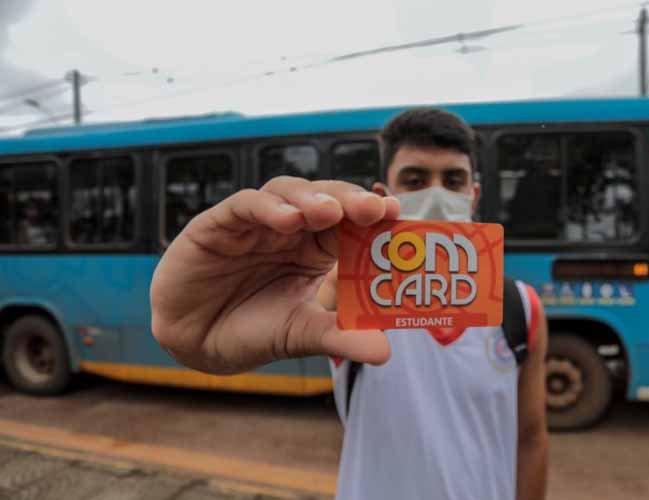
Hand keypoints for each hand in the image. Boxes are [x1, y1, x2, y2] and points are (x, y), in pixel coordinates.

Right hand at [150, 177, 398, 373]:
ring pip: (289, 193)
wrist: (195, 344)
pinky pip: (246, 205)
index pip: (351, 223)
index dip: (374, 216)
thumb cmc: (253, 331)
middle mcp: (290, 230)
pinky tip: (287, 219)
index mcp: (317, 250)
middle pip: (326, 199)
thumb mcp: (301, 335)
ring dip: (312, 198)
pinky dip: (268, 208)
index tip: (396, 214)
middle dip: (351, 200)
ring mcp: (256, 223)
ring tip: (332, 211)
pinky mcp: (219, 224)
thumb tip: (385, 350)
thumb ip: (339, 337)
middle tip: (374, 207)